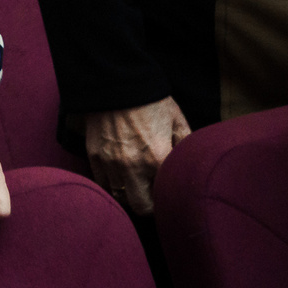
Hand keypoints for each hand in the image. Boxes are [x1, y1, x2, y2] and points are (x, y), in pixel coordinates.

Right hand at [83, 97, 189, 214]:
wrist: (114, 80)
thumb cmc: (149, 98)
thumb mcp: (176, 119)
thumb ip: (187, 145)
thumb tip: (193, 162)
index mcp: (158, 157)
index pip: (166, 196)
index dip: (171, 197)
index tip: (172, 193)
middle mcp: (133, 166)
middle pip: (142, 207)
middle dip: (150, 204)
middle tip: (155, 194)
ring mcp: (110, 162)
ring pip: (120, 198)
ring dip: (130, 195)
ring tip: (137, 185)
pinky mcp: (94, 156)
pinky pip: (103, 184)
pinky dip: (113, 185)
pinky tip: (121, 176)